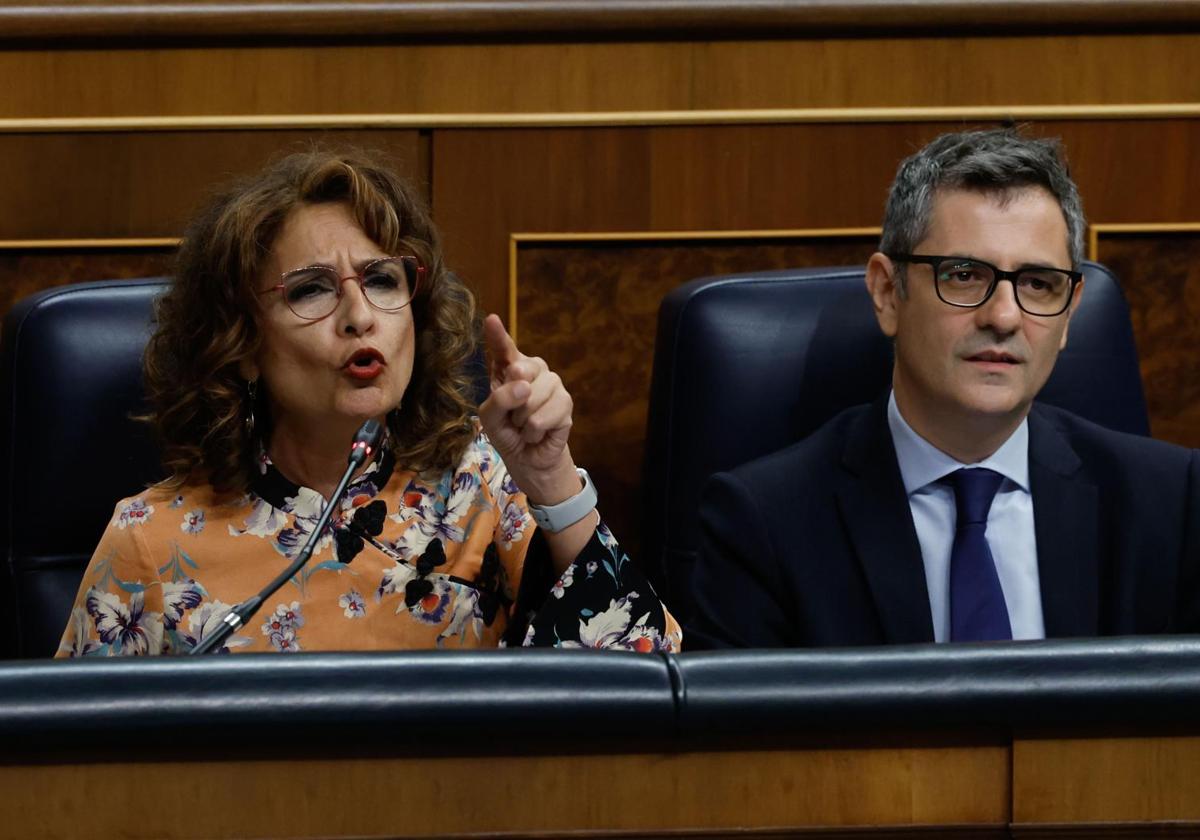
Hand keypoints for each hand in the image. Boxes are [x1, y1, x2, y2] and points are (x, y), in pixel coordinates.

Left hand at [478, 314, 578, 503]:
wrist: (528, 458)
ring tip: (525, 426)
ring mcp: (553, 384)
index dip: (498, 334)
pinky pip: (543, 416)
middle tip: (513, 415)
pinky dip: (535, 431)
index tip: (491, 320)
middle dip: (511, 398)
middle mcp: (534, 370)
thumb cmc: (507, 432)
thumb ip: (499, 399)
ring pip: (532, 396)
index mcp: (510, 367)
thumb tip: (524, 386)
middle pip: (519, 370)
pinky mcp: (566, 403)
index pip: (504, 348)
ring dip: (522, 420)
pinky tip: (538, 433)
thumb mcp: (490, 418)